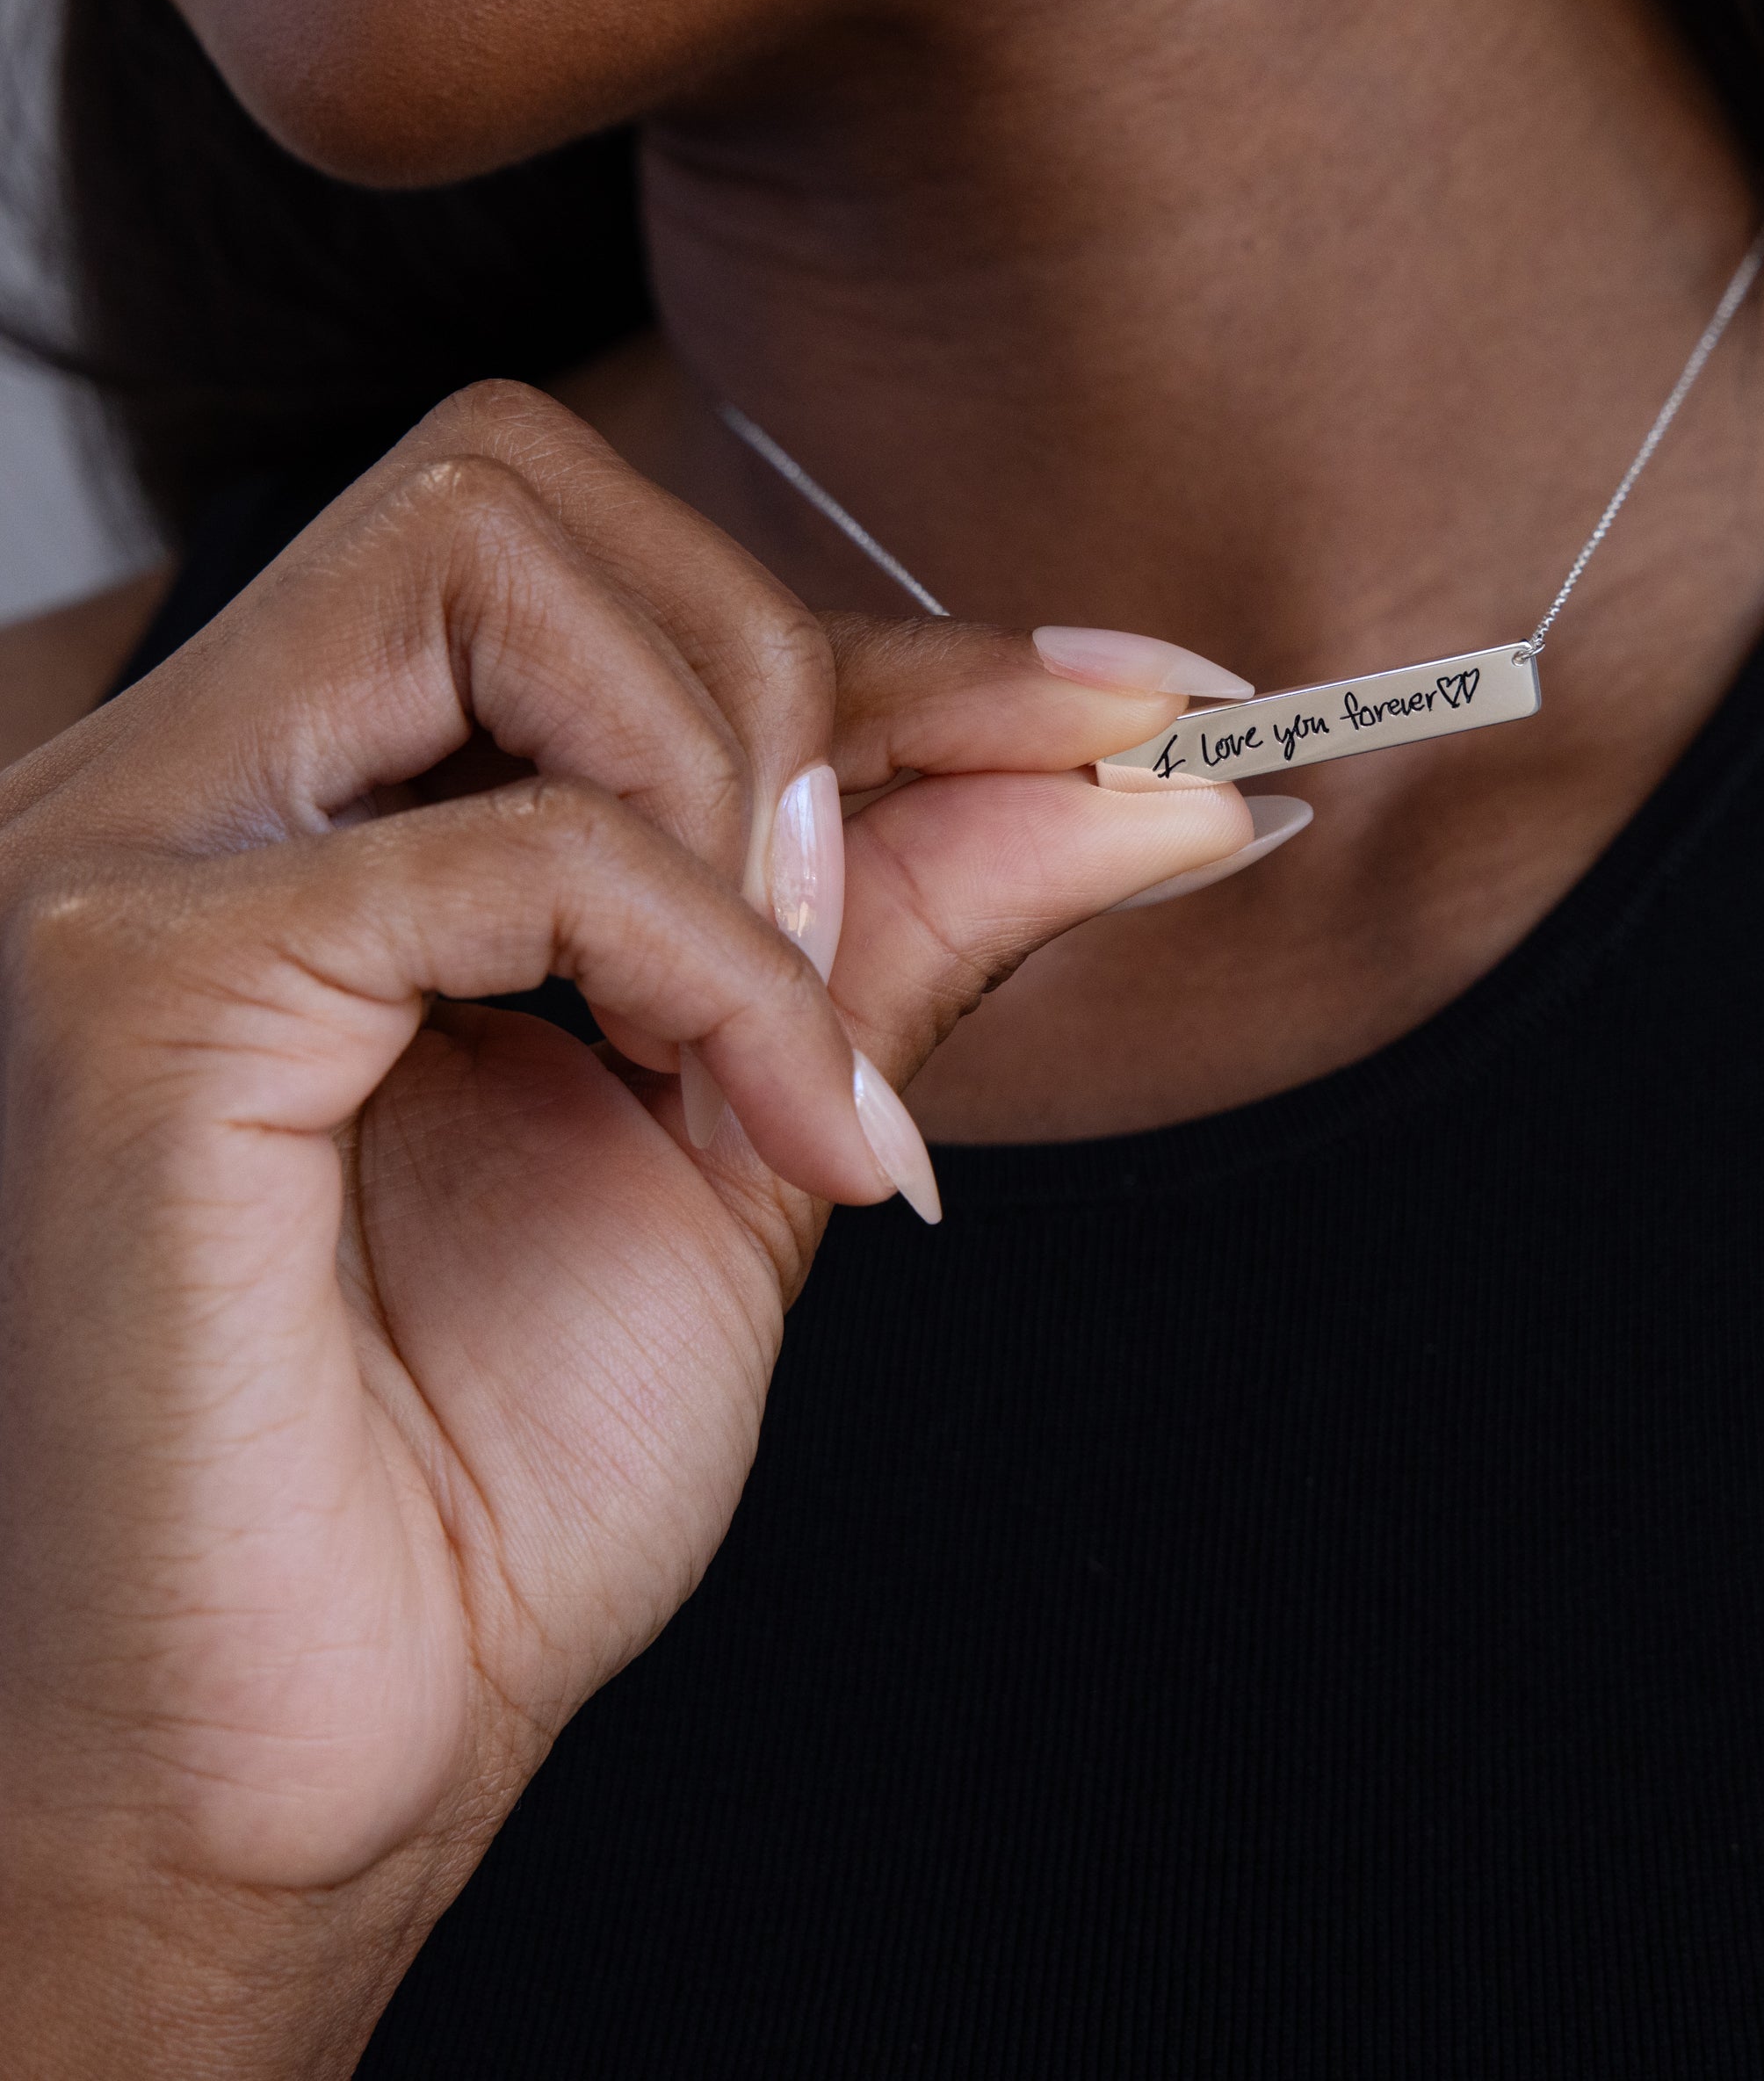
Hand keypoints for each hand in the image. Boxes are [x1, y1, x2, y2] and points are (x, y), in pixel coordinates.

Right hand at [0, 382, 1247, 2074]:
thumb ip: (923, 916)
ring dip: (741, 795)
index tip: (1148, 699)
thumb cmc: (492, 1461)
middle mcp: (184, 781)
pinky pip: (524, 847)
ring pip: (495, 575)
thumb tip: (1163, 768)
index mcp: (310, 799)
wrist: (331, 1748)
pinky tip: (779, 1136)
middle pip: (513, 484)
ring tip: (785, 1050)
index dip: (903, 631)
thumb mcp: (768, 1121)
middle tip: (861, 938)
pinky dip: (720, 970)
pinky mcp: (136, 991)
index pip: (611, 575)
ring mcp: (131, 862)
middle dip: (783, 671)